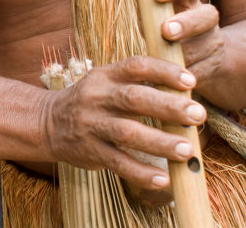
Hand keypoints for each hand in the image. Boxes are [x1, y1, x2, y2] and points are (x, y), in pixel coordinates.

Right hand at [38, 55, 205, 193]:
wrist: (47, 122)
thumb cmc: (91, 101)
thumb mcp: (106, 81)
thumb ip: (138, 82)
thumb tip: (185, 89)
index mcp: (106, 75)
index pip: (136, 66)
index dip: (164, 71)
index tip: (190, 80)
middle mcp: (97, 97)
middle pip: (134, 99)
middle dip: (168, 107)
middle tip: (197, 114)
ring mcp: (92, 125)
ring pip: (127, 133)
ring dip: (159, 142)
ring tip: (187, 150)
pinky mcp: (90, 151)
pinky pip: (118, 163)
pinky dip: (141, 173)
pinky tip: (164, 179)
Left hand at [153, 0, 223, 86]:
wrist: (204, 58)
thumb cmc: (166, 29)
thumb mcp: (156, 13)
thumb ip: (146, 1)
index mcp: (189, 0)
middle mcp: (205, 19)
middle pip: (205, 16)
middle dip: (185, 23)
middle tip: (166, 31)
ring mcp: (213, 43)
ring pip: (203, 48)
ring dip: (183, 54)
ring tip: (164, 60)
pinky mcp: (214, 67)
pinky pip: (200, 73)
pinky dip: (183, 78)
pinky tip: (171, 81)